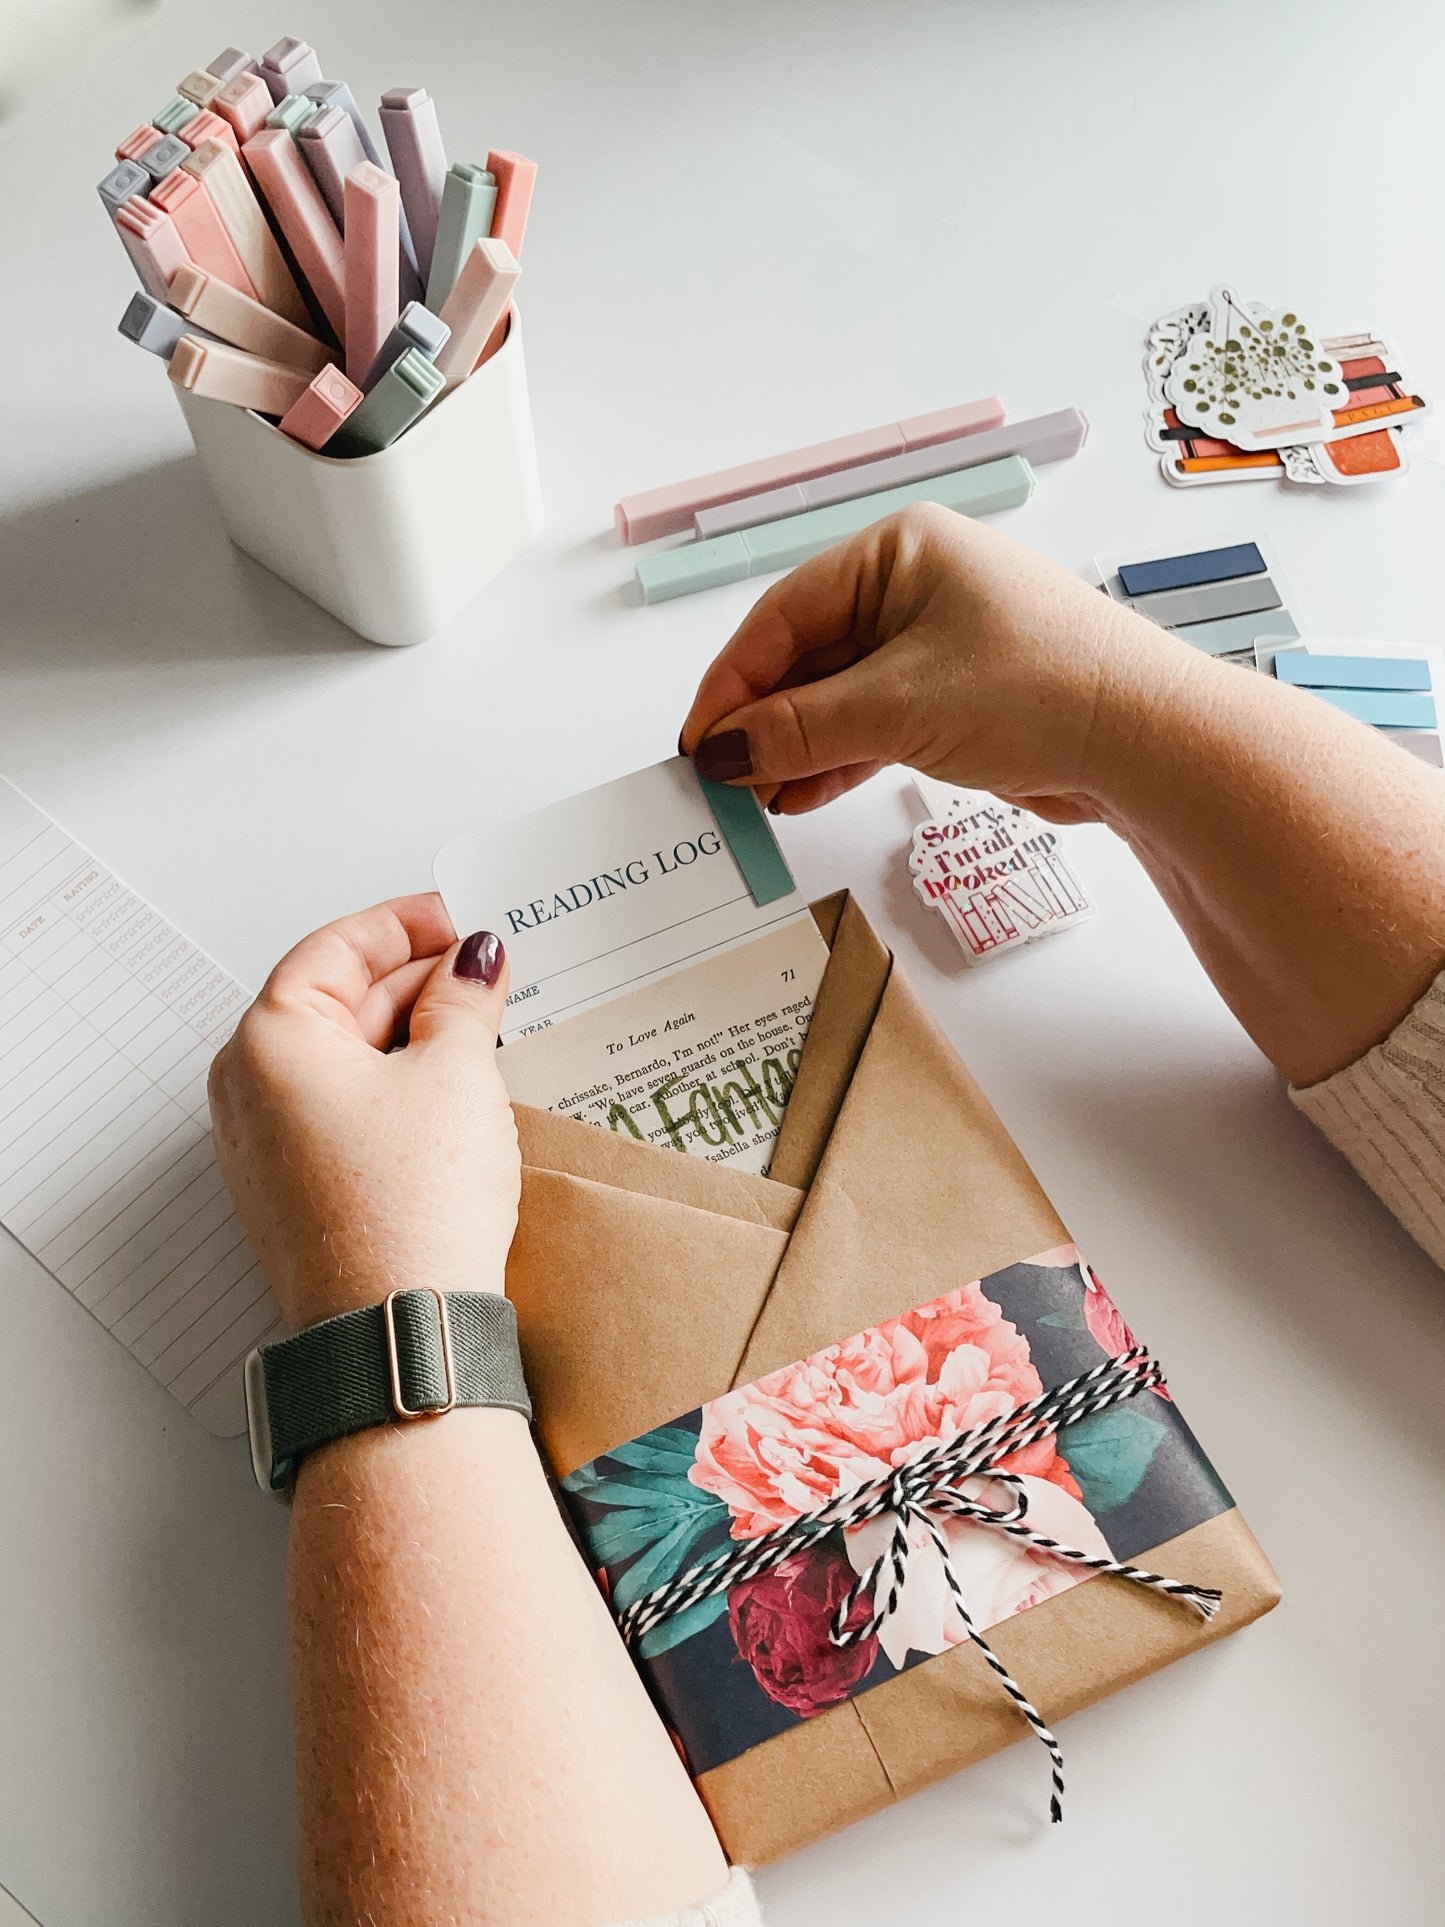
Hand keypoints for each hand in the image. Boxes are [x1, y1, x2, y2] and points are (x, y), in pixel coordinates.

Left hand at [209, 894, 518, 1332]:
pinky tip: (456, 1087)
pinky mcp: (300, 1191)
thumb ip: (464, 1000)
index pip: (335, 947)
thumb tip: (472, 960)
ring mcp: (269, 1147)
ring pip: (344, 1059)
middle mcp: (250, 1090)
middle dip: (416, 979)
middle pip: (336, 1000)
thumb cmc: (411, 1208)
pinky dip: (397, 1085)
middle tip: (488, 968)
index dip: (406, 923)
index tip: (460, 916)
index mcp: (270, 1041)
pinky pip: (345, 1111)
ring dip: (412, 1034)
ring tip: (486, 1024)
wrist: (402, 1330)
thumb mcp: (456, 1075)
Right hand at [679, 503, 1192, 822]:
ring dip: (799, 747)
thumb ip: (797, 730)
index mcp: (898, 552)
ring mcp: (942, 642)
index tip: (699, 742)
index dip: (732, 683)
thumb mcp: (896, 708)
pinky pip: (878, 722)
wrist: (1147, 741)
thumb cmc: (1038, 689)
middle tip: (723, 780)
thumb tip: (723, 752)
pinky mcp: (961, 695)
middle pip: (809, 656)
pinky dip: (841, 758)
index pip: (783, 616)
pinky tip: (802, 794)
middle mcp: (917, 586)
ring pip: (842, 695)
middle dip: (764, 721)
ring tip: (759, 799)